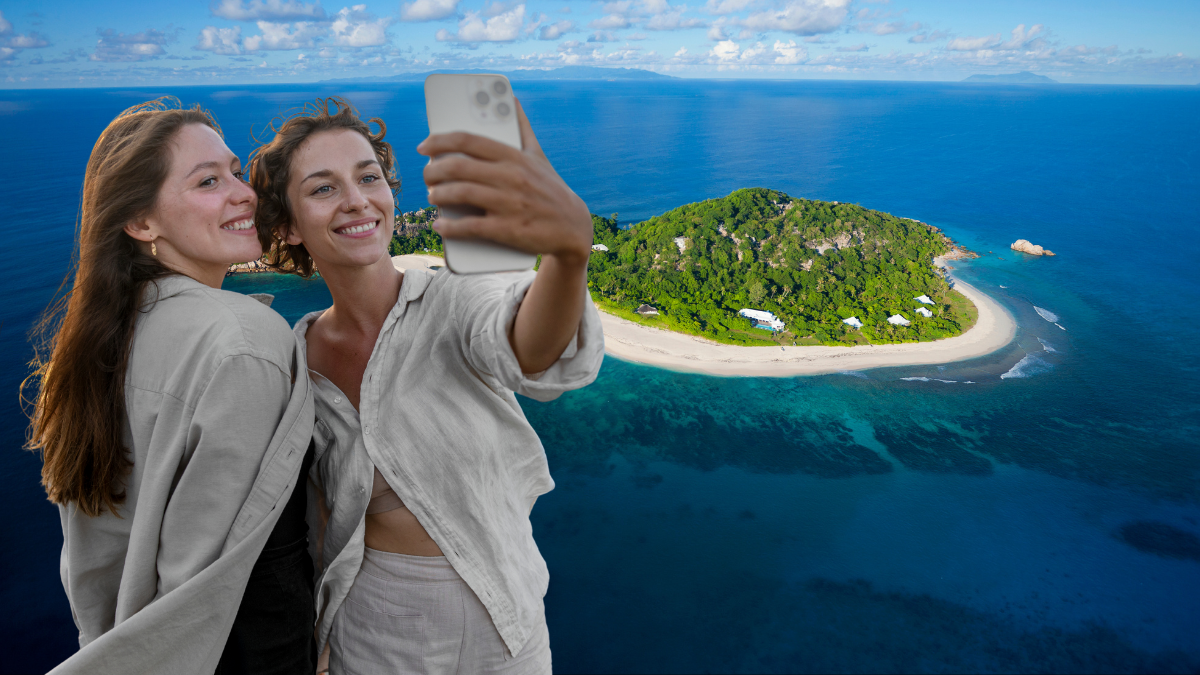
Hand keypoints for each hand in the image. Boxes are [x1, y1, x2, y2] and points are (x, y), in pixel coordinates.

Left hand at [417, 99, 592, 267]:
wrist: (574, 227)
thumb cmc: (550, 188)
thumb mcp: (538, 155)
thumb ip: (522, 128)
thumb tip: (512, 100)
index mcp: (514, 156)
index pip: (468, 140)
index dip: (439, 140)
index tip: (424, 146)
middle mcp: (510, 177)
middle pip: (457, 167)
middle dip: (433, 171)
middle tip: (427, 176)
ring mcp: (509, 203)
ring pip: (460, 194)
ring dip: (438, 196)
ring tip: (433, 197)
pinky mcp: (508, 229)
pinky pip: (470, 227)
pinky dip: (450, 227)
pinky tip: (441, 226)